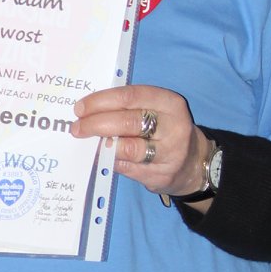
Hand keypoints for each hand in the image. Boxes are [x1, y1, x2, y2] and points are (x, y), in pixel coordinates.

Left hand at [70, 84, 209, 199]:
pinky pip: (127, 168)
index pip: (130, 96)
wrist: (193, 163)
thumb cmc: (165, 130)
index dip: (101, 101)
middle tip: (77, 127)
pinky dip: (109, 161)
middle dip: (96, 124)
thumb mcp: (157, 110)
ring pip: (128, 148)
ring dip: (102, 145)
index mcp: (170, 103)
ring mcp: (169, 153)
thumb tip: (89, 110)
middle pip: (127, 122)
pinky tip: (101, 156)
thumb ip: (129, 107)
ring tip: (89, 143)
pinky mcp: (161, 175)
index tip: (80, 108)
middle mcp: (173, 127)